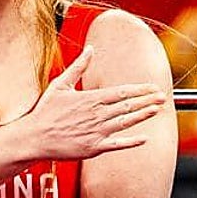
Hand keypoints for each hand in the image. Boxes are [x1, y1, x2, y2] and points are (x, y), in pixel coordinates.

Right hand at [25, 46, 165, 159]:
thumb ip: (78, 66)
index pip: (121, 92)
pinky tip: (144, 138)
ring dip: (143, 116)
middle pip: (127, 105)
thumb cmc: (45, 111)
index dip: (139, 89)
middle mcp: (96, 114)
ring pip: (125, 122)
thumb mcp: (60, 84)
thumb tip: (91, 49)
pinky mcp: (93, 148)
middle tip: (163, 97)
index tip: (152, 87)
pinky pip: (117, 144)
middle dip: (147, 100)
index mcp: (90, 98)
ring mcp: (96, 132)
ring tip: (157, 110)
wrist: (33, 137)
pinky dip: (131, 141)